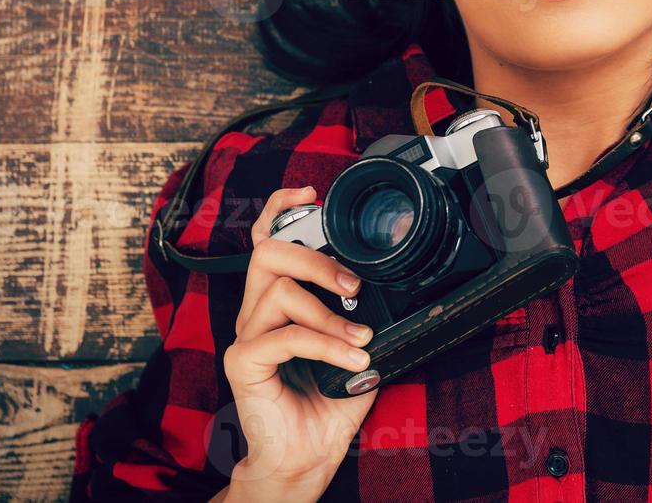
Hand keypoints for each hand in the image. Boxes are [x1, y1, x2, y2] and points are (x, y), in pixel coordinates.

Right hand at [220, 186, 379, 501]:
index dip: (282, 209)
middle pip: (268, 252)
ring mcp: (247, 335)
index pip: (269, 239)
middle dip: (316, 257)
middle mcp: (257, 311)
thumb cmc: (330, 400)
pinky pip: (284, 335)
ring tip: (361, 338)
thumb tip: (408, 290)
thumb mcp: (359, 345)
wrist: (308, 455)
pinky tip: (350, 358)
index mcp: (279, 300)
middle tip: (354, 284)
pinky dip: (324, 343)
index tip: (311, 195)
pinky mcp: (243, 363)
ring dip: (330, 313)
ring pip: (279, 290)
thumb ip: (369, 314)